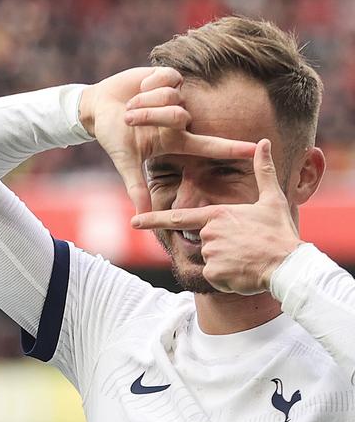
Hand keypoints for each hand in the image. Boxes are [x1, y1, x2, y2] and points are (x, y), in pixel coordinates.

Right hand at [79, 67, 257, 212]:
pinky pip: (167, 78)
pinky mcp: (169, 77)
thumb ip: (136, 187)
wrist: (98, 107)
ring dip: (145, 100)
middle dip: (149, 115)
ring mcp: (176, 97)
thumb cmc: (112, 135)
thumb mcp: (125, 161)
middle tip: (129, 119)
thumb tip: (142, 217)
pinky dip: (148, 84)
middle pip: (178, 116)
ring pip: (171, 97)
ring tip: (131, 104)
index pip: (209, 145)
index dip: (233, 148)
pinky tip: (140, 87)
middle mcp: (181, 119)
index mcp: (175, 140)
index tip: (257, 150)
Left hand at [130, 139, 301, 294]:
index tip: (133, 221)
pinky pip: (214, 277)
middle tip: (246, 249)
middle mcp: (208, 233)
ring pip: (210, 261)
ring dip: (226, 264)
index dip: (153, 220)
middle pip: (205, 243)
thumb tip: (263, 142)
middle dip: (222, 248)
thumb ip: (263, 171)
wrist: (289, 265)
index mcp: (216, 215)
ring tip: (247, 259)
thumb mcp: (272, 199)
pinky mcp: (213, 273)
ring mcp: (209, 253)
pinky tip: (243, 273)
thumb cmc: (279, 232)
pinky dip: (227, 279)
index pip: (177, 218)